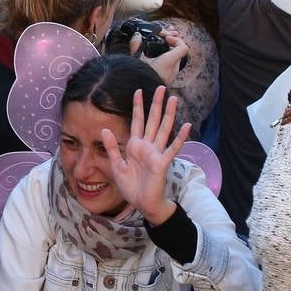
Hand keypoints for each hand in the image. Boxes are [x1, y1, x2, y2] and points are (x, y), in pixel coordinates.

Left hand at [100, 87, 190, 224]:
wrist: (142, 203)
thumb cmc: (130, 186)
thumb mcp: (116, 166)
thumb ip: (111, 147)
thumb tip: (103, 129)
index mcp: (135, 145)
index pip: (137, 121)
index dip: (138, 106)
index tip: (138, 91)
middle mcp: (147, 146)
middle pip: (152, 120)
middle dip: (156, 104)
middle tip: (161, 87)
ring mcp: (156, 153)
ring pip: (163, 129)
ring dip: (169, 114)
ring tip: (173, 99)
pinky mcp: (162, 163)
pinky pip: (172, 148)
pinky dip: (180, 137)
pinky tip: (186, 125)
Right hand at [137, 29, 188, 84]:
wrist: (143, 96)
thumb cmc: (141, 78)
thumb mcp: (136, 60)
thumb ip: (136, 45)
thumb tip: (137, 36)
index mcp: (169, 61)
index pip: (183, 47)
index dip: (177, 40)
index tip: (166, 38)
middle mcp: (173, 68)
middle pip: (179, 52)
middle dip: (171, 43)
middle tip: (164, 37)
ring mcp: (172, 75)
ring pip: (175, 59)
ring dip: (168, 51)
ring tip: (160, 46)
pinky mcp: (168, 80)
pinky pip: (171, 66)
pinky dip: (166, 59)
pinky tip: (157, 57)